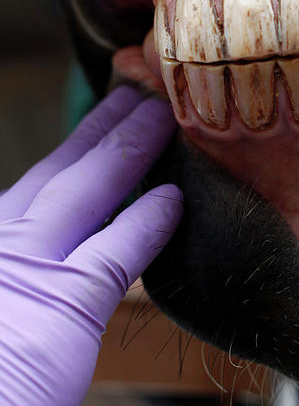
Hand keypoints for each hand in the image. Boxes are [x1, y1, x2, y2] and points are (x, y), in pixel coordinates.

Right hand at [0, 86, 182, 405]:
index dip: (76, 149)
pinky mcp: (64, 306)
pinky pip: (118, 249)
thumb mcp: (3, 317)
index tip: (105, 123)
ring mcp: (31, 269)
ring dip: (131, 147)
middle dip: (105, 126)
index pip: (40, 185)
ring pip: (89, 188)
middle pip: (62, 170)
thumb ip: (26, 284)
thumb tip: (54, 271)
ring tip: (163, 115)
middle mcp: (6, 245)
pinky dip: (147, 220)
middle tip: (138, 89)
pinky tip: (174, 198)